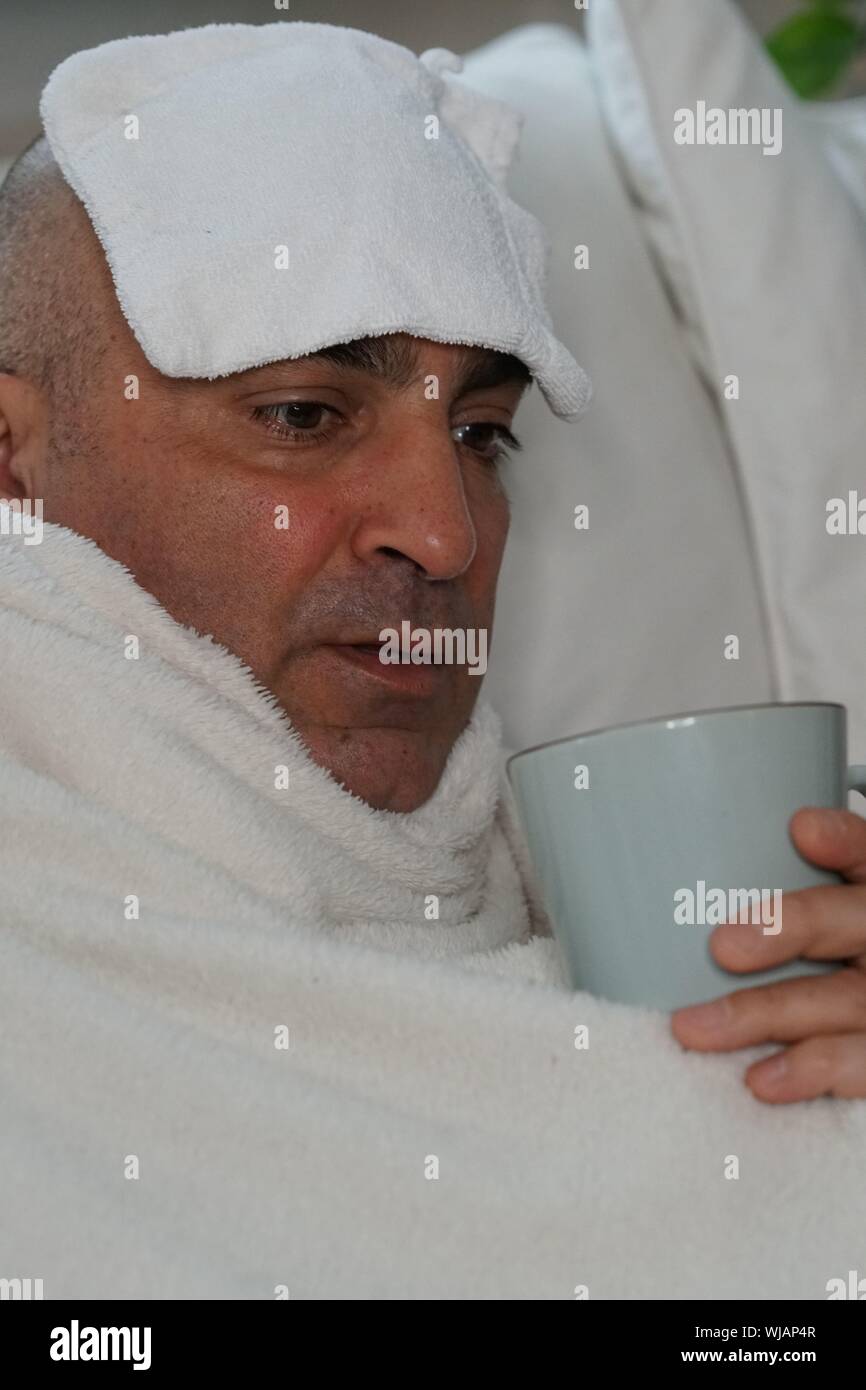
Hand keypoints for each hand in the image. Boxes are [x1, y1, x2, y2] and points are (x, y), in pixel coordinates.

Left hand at [671, 806, 865, 1102]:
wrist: (856, 1023)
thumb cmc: (811, 961)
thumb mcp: (806, 919)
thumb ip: (763, 895)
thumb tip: (659, 875)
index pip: (863, 853)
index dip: (841, 840)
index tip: (800, 828)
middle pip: (852, 921)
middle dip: (789, 928)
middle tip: (722, 946)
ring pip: (844, 1000)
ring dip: (766, 1014)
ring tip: (695, 1028)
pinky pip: (860, 1064)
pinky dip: (810, 1072)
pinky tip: (759, 1079)